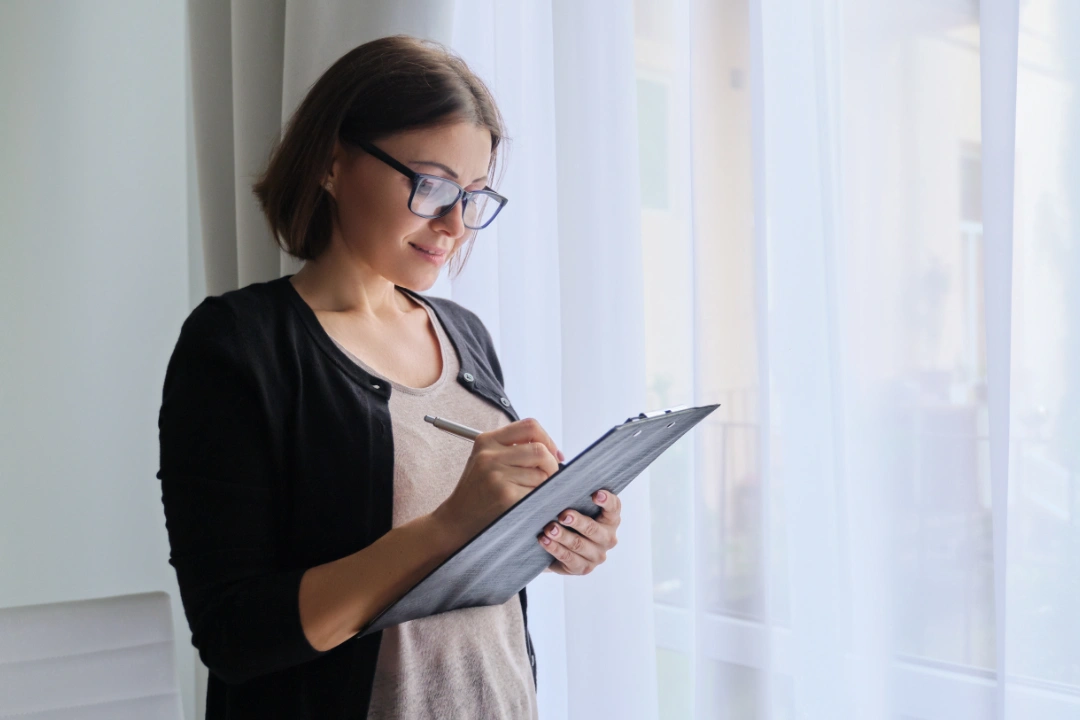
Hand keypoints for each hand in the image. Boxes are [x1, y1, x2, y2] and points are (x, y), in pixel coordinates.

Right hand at [433, 418, 564, 546]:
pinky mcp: (505, 495)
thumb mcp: (486, 460)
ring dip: (544, 485)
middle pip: (540, 450)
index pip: (530, 426)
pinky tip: (526, 503)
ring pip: (542, 473)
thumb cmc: (477, 491)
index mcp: (487, 440)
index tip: (553, 454)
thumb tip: (553, 451)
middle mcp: (490, 455)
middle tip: (548, 478)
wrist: (456, 519)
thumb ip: (513, 448)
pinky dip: (539, 498)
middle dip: (551, 466)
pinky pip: (537, 492)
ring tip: (530, 492)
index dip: (548, 439)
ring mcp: (496, 475)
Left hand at [539, 489, 620, 575]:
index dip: (606, 501)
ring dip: (562, 536)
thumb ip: (575, 494)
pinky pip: (569, 559)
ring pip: (579, 545)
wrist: (561, 546)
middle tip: (563, 515)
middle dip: (578, 522)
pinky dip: (555, 549)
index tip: (595, 494)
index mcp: (611, 519)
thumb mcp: (576, 506)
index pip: (614, 508)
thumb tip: (562, 476)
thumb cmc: (571, 519)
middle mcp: (608, 538)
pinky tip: (545, 541)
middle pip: (593, 529)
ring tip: (549, 529)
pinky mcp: (583, 568)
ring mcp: (597, 555)